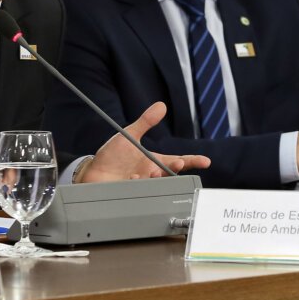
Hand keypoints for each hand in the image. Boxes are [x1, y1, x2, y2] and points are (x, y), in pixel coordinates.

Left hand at [78, 102, 210, 182]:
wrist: (93, 172)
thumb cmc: (112, 155)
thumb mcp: (129, 135)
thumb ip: (145, 122)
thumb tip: (161, 105)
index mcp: (154, 161)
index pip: (178, 160)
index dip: (193, 161)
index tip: (205, 161)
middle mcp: (151, 175)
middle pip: (172, 173)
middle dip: (176, 168)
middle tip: (178, 163)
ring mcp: (143, 185)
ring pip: (159, 184)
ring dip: (157, 177)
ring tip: (151, 172)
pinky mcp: (133, 194)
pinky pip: (142, 191)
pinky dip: (139, 183)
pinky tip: (132, 178)